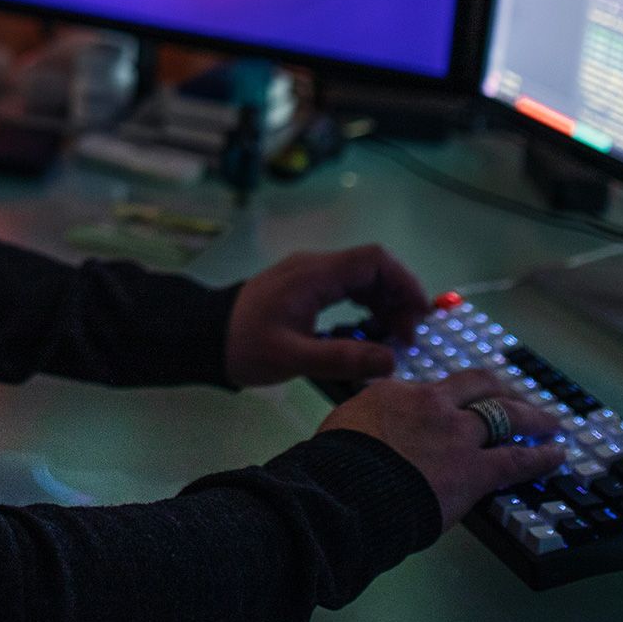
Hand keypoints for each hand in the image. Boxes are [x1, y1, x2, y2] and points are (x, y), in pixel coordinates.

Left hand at [222, 245, 431, 387]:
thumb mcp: (293, 358)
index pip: (374, 261)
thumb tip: (391, 360)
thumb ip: (341, 358)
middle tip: (405, 337)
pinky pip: (345, 288)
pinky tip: (367, 333)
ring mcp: (308, 275)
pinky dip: (364, 306)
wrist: (203, 337)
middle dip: (397, 298)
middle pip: (372, 268)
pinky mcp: (303, 288)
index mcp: (314, 275)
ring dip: (382, 303)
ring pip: (360, 277)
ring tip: (390, 340)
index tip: (418, 317)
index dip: (405, 283)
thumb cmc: (244, 346)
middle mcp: (314, 267)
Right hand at [318, 370, 565, 526]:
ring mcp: (456, 434)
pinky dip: (541, 455)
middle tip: (514, 395)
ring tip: (549, 421)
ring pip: (505, 415)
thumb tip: (368, 433)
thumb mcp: (343, 426)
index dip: (448, 399)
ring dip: (531, 417)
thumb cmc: (335, 467)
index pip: (430, 391)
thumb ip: (366, 424)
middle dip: (499, 389)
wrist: (345, 489)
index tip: (455, 406)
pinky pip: (518, 458)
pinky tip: (557, 454)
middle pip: (477, 386)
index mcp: (395, 393)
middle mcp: (431, 405)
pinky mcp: (475, 468)